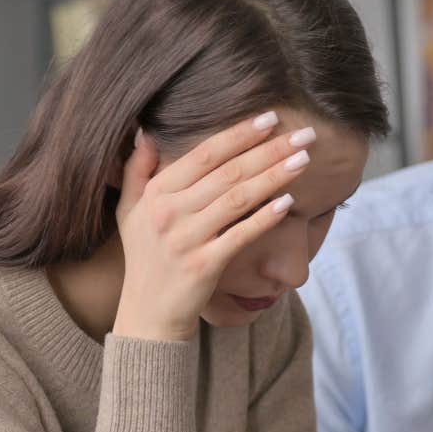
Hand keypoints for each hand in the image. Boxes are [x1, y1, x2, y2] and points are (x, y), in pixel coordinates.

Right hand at [114, 114, 314, 341]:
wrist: (149, 312)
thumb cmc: (146, 257)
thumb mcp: (129, 211)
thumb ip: (137, 171)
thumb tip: (145, 132)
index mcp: (156, 193)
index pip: (204, 154)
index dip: (239, 134)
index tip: (270, 118)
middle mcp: (170, 213)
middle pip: (228, 172)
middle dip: (269, 149)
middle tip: (303, 134)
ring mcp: (187, 240)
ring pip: (237, 199)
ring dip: (274, 176)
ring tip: (303, 160)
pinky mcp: (204, 266)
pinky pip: (240, 236)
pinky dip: (264, 218)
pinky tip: (288, 202)